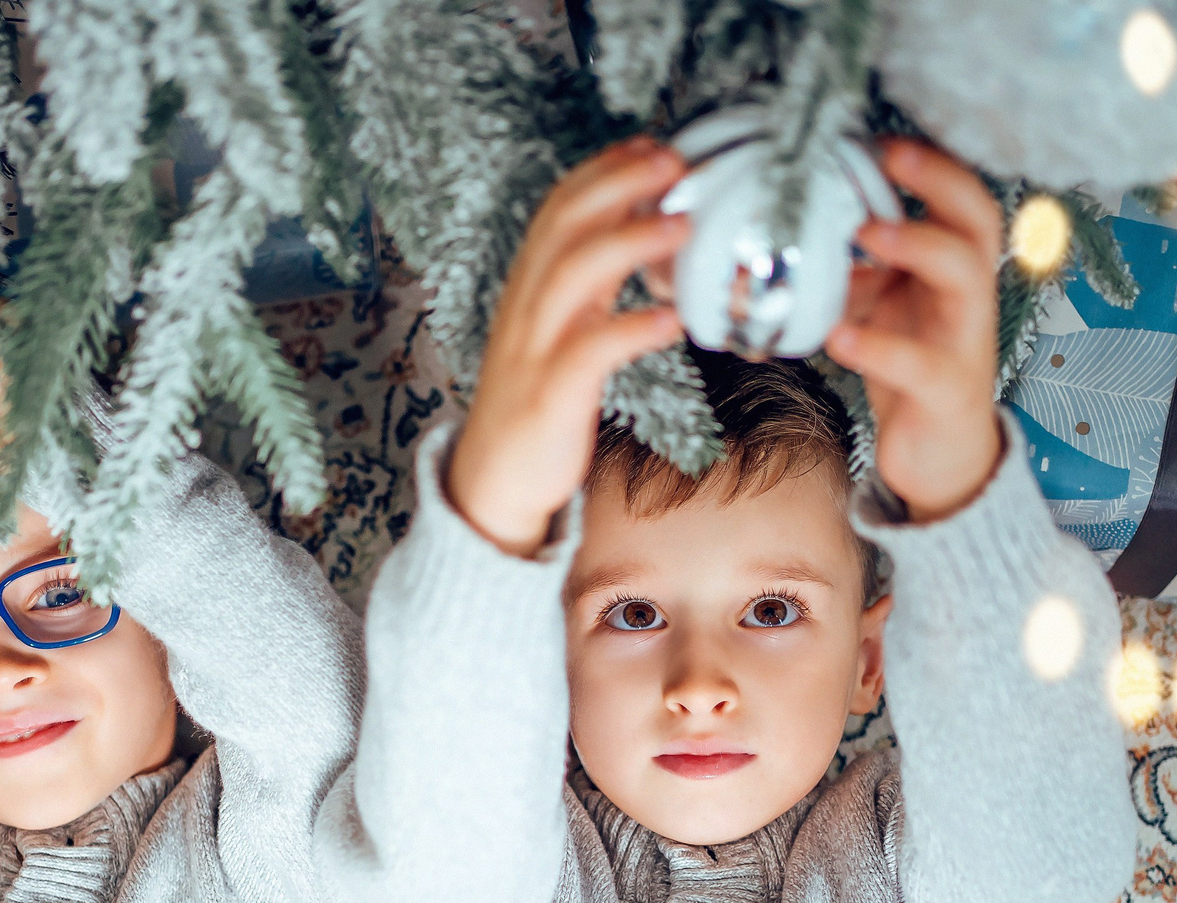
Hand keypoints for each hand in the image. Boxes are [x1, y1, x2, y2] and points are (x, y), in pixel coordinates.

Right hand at [445, 138, 690, 556]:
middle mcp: (526, 306)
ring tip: (682, 226)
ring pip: (572, 274)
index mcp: (529, 287)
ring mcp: (533, 349)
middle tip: (673, 163)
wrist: (494, 482)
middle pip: (563, 224)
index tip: (651, 145)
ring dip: (629, 242)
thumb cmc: (540, 403)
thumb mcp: (562, 329)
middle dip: (618, 184)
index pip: (558, 207)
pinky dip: (631, 331)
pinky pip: (588, 353)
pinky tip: (671, 323)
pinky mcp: (549, 397)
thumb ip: (593, 283)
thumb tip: (643, 232)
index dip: (603, 170)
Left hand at [825, 138, 1007, 523]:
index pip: (961, 195)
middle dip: (938, 180)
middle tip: (888, 156)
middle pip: (979, 219)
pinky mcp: (947, 390)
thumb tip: (783, 228)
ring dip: (918, 245)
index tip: (878, 136)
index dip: (929, 161)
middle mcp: (970, 293)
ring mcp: (964, 339)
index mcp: (954, 265)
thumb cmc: (909, 366)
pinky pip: (920, 363)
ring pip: (965, 276)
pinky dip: (877, 347)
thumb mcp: (878, 306)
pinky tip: (836, 336)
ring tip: (868, 234)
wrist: (938, 452)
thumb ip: (850, 268)